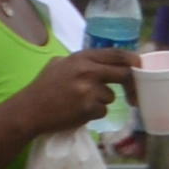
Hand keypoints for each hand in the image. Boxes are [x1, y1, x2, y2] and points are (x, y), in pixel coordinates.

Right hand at [10, 50, 136, 140]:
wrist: (28, 111)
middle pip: (123, 74)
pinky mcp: (87, 109)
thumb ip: (81, 61)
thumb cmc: (42, 87)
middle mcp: (88, 71)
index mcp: (82, 57)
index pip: (117, 54)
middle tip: (130, 92)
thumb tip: (106, 61)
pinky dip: (94, 114)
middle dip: (129, 84)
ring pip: (111, 96)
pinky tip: (77, 112)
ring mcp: (88, 91)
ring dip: (101, 101)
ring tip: (81, 103)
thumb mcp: (59, 64)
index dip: (133, 59)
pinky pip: (102, 111)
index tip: (140, 66)